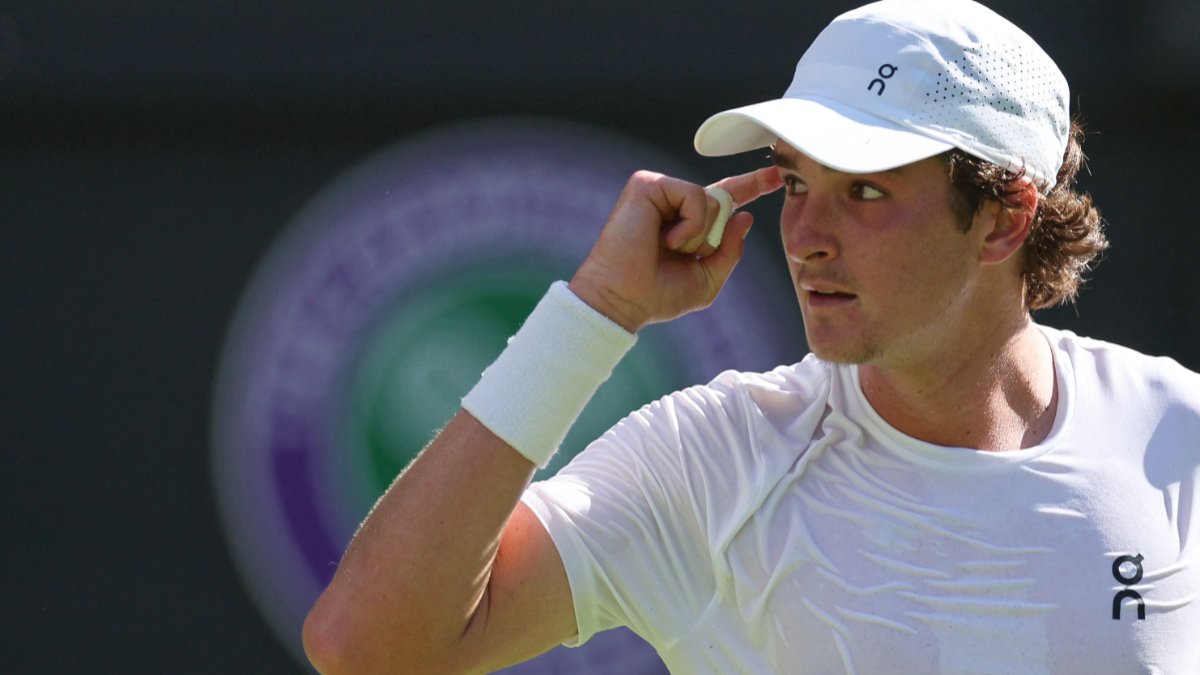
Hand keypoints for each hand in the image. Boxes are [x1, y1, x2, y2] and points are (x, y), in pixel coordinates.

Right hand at [570, 166, 782, 331]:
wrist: (624, 300)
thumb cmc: (657, 295)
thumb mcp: (707, 280)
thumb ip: (730, 250)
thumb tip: (745, 216)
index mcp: (687, 222)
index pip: (725, 198)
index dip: (751, 185)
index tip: (777, 176)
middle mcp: (673, 202)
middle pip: (723, 200)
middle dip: (711, 236)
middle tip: (678, 255)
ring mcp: (659, 190)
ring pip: (712, 199)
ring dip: (698, 235)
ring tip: (668, 248)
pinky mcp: (647, 184)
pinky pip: (695, 195)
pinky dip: (689, 225)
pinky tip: (664, 239)